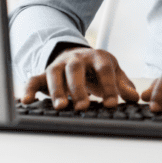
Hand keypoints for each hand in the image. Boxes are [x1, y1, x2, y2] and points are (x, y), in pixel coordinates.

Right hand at [21, 47, 138, 110]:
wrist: (78, 56)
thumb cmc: (98, 69)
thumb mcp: (113, 73)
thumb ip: (123, 85)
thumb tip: (135, 98)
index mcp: (97, 57)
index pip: (104, 68)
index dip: (109, 85)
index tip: (112, 104)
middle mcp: (76, 58)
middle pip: (76, 69)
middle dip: (79, 88)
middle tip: (83, 107)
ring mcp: (59, 65)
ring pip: (54, 73)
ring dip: (56, 90)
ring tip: (60, 107)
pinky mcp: (44, 74)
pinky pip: (34, 79)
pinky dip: (29, 89)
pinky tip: (27, 101)